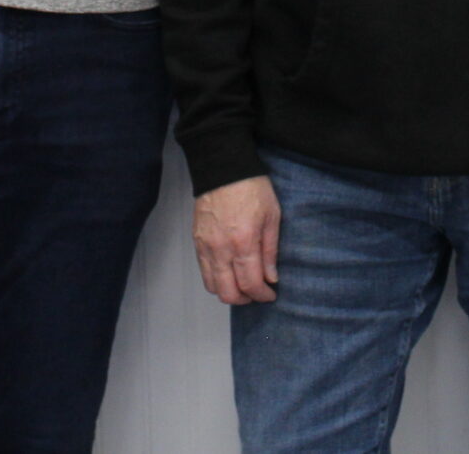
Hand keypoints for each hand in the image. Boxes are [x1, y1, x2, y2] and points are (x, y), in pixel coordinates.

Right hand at [194, 176, 280, 304]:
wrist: (223, 168)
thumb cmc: (251, 187)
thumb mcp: (272, 216)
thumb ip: (270, 251)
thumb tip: (271, 277)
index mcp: (244, 242)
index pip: (251, 284)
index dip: (263, 295)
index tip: (270, 294)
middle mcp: (221, 248)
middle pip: (229, 293)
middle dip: (245, 299)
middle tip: (257, 292)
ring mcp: (206, 246)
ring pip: (213, 286)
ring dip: (229, 292)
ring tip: (243, 284)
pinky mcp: (197, 242)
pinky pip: (203, 272)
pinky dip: (216, 279)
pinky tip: (229, 272)